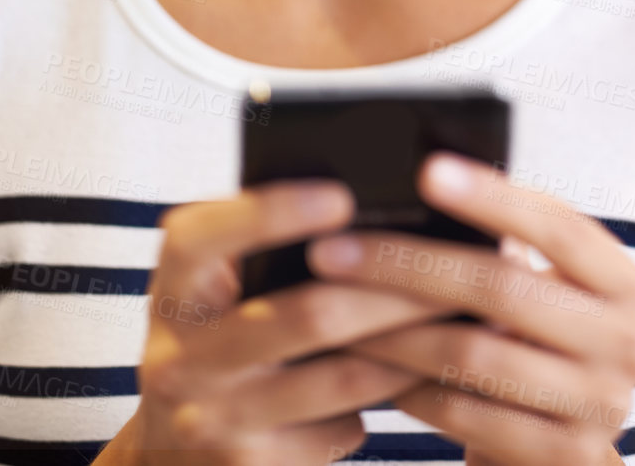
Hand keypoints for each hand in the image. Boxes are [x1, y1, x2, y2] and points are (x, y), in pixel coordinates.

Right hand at [99, 180, 466, 463]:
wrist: (173, 452)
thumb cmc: (224, 339)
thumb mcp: (221, 290)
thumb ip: (266, 249)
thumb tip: (371, 208)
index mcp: (173, 289)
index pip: (201, 238)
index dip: (270, 213)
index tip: (343, 195)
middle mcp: (178, 357)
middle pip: (304, 314)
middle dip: (394, 291)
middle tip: (457, 270)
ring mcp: (210, 419)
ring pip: (340, 378)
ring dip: (411, 348)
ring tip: (462, 320)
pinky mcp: (248, 465)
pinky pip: (341, 426)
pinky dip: (386, 400)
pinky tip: (421, 377)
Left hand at [303, 153, 634, 465]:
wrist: (567, 458)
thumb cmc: (539, 353)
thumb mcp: (545, 297)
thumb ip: (509, 253)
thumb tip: (423, 184)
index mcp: (622, 284)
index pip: (558, 226)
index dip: (493, 197)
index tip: (426, 171)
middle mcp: (625, 342)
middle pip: (503, 287)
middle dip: (408, 264)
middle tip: (335, 250)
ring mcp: (599, 405)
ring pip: (473, 353)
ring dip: (392, 330)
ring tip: (336, 311)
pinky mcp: (563, 456)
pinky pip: (466, 414)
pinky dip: (410, 388)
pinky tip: (371, 369)